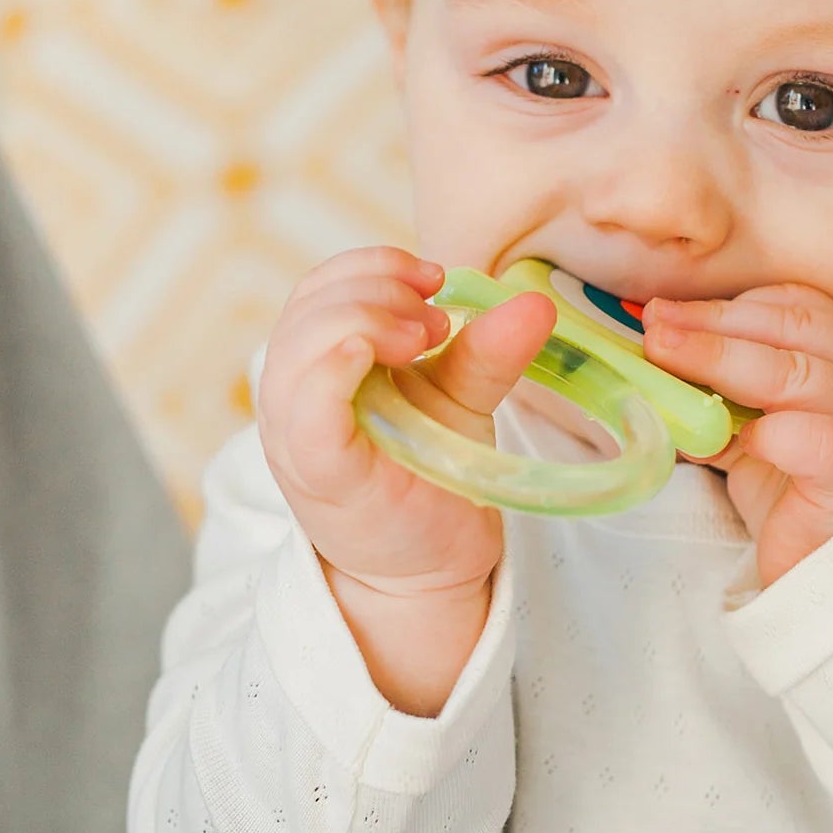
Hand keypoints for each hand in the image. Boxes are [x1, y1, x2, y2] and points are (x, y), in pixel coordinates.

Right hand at [257, 246, 556, 604]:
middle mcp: (294, 393)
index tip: (435, 278)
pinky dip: (331, 367)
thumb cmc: (429, 471)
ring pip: (300, 343)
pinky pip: (307, 407)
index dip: (375, 265)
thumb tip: (538, 302)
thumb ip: (486, 350)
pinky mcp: (320, 471)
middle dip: (378, 290)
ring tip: (425, 339)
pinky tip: (364, 351)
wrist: (426, 567)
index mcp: (320, 363)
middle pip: (310, 305)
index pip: (321, 286)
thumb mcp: (459, 397)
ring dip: (365, 318)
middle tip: (436, 321)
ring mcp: (297, 432)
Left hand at [642, 284, 832, 587]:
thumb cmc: (802, 496)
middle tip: (654, 329)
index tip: (667, 312)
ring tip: (665, 359)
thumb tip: (654, 367)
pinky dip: (765, 430)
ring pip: (798, 373)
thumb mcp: (757, 431)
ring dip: (721, 359)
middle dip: (712, 324)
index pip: (795, 308)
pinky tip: (725, 435)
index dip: (727, 306)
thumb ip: (721, 399)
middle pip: (790, 329)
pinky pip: (816, 439)